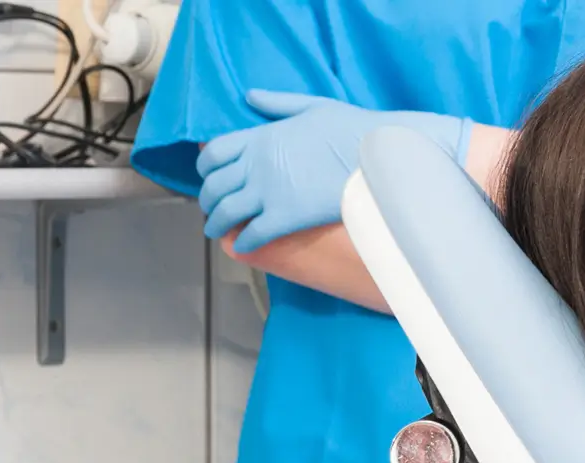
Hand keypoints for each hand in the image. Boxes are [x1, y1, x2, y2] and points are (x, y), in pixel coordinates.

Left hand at [196, 89, 472, 252]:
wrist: (379, 156)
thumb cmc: (353, 129)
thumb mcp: (313, 106)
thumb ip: (277, 103)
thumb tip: (248, 95)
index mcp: (261, 137)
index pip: (214, 153)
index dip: (205, 168)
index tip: (210, 177)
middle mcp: (258, 165)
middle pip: (215, 186)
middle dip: (208, 201)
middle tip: (212, 210)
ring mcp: (269, 192)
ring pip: (227, 213)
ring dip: (217, 225)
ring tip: (218, 232)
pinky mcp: (286, 217)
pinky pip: (252, 234)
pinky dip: (242, 243)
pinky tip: (243, 246)